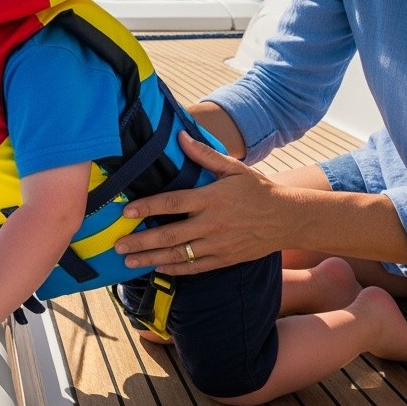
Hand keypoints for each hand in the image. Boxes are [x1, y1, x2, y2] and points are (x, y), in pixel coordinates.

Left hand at [115, 132, 282, 273]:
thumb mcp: (234, 168)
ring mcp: (217, 245)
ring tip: (128, 261)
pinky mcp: (224, 260)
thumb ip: (205, 154)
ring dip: (151, 259)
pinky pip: (195, 268)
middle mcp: (211, 224)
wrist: (288, 218)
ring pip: (178, 255)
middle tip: (118, 244)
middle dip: (141, 241)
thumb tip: (181, 136)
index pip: (172, 203)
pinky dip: (175, 269)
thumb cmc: (258, 190)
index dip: (147, 207)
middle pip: (169, 235)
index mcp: (210, 199)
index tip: (126, 211)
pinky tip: (157, 268)